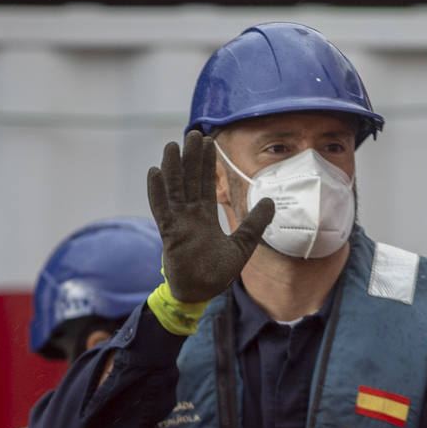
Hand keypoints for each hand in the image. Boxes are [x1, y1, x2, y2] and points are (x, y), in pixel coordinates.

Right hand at [146, 131, 274, 303]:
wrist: (200, 293)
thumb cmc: (216, 273)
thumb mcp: (243, 245)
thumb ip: (254, 223)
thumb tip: (271, 201)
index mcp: (204, 217)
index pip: (205, 185)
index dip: (207, 164)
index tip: (209, 143)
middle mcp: (189, 216)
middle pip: (189, 181)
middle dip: (191, 158)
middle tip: (193, 134)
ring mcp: (178, 223)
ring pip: (174, 190)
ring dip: (173, 168)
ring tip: (172, 145)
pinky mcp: (169, 234)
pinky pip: (161, 209)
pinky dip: (157, 192)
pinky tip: (155, 172)